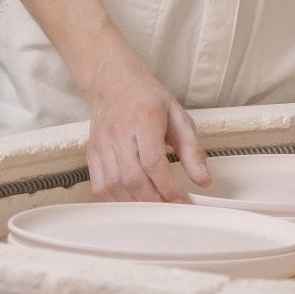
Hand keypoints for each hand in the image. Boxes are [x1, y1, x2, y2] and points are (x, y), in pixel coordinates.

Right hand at [82, 56, 211, 202]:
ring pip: (114, 185)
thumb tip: (203, 180)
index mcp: (143, 118)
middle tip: (170, 210)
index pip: (153, 161)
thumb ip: (192, 149)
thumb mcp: (178, 117)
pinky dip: (117, 201)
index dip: (168, 187)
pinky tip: (133, 203)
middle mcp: (118, 132)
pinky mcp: (91, 153)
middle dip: (154, 201)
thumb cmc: (148, 99)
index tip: (182, 201)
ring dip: (136, 205)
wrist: (113, 83)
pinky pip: (100, 186)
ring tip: (154, 210)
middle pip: (132, 178)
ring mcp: (101, 144)